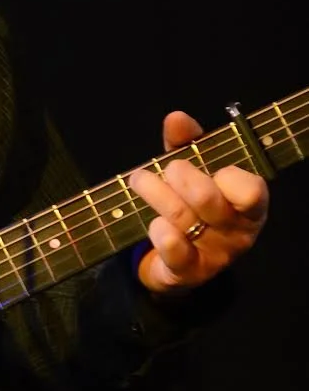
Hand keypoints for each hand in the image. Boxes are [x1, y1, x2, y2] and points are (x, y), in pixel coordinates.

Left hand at [129, 110, 268, 294]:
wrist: (178, 261)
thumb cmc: (193, 205)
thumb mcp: (193, 170)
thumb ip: (187, 143)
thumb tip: (176, 118)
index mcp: (248, 205)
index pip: (250, 191)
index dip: (228, 177)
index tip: (211, 166)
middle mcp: (237, 232)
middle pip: (208, 201)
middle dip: (182, 178)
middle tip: (169, 168)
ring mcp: (214, 255)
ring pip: (183, 219)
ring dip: (156, 194)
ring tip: (139, 180)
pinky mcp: (189, 273)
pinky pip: (175, 252)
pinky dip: (161, 233)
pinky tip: (154, 223)